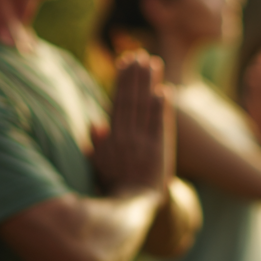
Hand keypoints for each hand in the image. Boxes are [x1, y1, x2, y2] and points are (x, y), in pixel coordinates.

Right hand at [91, 51, 171, 197]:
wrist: (133, 206)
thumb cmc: (114, 184)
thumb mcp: (98, 165)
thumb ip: (96, 145)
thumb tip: (95, 125)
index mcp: (110, 138)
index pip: (116, 102)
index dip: (121, 80)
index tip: (125, 61)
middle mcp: (125, 137)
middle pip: (131, 99)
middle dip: (135, 75)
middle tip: (140, 54)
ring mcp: (142, 144)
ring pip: (144, 107)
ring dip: (149, 83)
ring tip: (153, 63)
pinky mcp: (158, 151)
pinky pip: (159, 125)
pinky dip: (161, 108)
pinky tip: (164, 91)